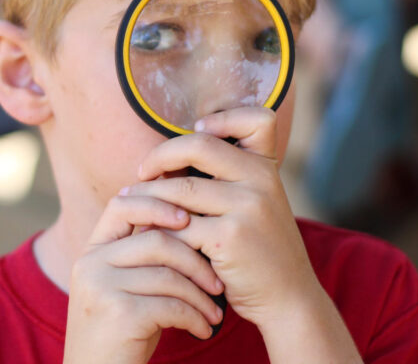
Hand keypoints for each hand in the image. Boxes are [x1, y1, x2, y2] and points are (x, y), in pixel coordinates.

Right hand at [63, 193, 225, 363]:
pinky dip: (195, 317)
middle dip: (196, 260)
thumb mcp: (126, 287)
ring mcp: (101, 288)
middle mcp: (90, 264)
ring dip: (200, 296)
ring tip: (215, 312)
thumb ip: (142, 256)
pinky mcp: (118, 315)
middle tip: (217, 283)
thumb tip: (187, 216)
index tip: (189, 218)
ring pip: (169, 275)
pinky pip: (171, 305)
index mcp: (92, 252)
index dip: (157, 203)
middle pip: (156, 240)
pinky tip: (204, 329)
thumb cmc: (122, 333)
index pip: (121, 206)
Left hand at [122, 107, 322, 330]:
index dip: (223, 118)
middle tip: (141, 172)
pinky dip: (158, 232)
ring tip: (129, 205)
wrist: (288, 298)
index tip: (196, 131)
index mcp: (267, 168)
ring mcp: (247, 207)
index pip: (256, 120)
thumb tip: (164, 163)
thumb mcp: (258, 205)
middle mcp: (261, 180)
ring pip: (179, 189)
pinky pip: (178, 226)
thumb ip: (228, 181)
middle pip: (199, 146)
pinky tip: (146, 238)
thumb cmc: (262, 251)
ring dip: (147, 197)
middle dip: (161, 155)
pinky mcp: (229, 237)